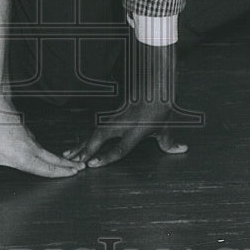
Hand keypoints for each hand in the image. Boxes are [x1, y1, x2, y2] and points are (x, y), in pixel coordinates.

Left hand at [0, 106, 84, 188]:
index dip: (60, 174)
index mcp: (25, 157)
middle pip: (53, 160)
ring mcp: (30, 140)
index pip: (46, 169)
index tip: (74, 174)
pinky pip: (42, 146)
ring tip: (71, 163)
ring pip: (48, 153)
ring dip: (60, 159)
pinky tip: (47, 154)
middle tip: (82, 168)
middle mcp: (31, 149)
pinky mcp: (27, 133)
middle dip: (67, 166)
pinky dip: (50, 152)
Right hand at [64, 36, 189, 167]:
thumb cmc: (160, 107)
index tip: (92, 164)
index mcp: (136, 130)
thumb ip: (170, 142)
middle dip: (86, 150)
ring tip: (67, 154)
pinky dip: (85, 139)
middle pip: (100, 138)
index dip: (105, 157)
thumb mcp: (167, 126)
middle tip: (73, 161)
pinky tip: (78, 146)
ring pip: (94, 133)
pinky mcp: (111, 117)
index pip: (119, 148)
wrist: (154, 86)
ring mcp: (115, 120)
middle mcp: (122, 125)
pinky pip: (96, 130)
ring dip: (81, 145)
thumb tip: (182, 149)